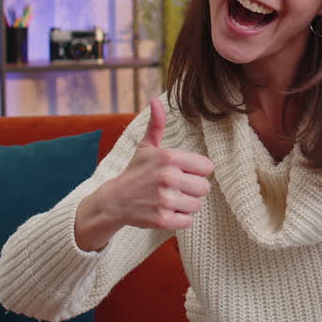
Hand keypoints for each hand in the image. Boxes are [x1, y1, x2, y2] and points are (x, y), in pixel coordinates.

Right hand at [75, 98, 213, 249]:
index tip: (183, 172)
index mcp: (169, 157)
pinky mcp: (162, 220)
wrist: (114, 201)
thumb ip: (156, 125)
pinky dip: (180, 219)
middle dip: (193, 189)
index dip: (196, 171)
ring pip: (197, 205)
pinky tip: (166, 211)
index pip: (207, 167)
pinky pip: (188, 221)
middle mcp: (168, 177)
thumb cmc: (136, 172)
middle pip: (205, 188)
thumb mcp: (146, 147)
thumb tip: (156, 100)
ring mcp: (165, 200)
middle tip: (176, 188)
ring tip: (170, 199)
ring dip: (186, 205)